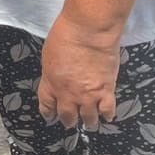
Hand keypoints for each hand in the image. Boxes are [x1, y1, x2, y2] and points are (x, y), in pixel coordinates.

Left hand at [37, 14, 119, 129]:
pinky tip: (107, 115)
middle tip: (71, 122)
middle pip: (67, 116)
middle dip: (69, 120)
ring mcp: (88, 95)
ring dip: (88, 121)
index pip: (47, 105)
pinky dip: (107, 115)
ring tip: (90, 122)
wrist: (87, 32)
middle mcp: (68, 94)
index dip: (49, 113)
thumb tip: (56, 79)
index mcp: (50, 83)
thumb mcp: (49, 56)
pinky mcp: (106, 91)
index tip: (51, 116)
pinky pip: (107, 111)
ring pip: (88, 119)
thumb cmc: (65, 36)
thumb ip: (52, 72)